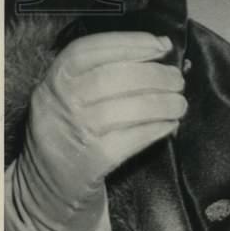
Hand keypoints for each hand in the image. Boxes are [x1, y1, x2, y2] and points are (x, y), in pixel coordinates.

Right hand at [14, 30, 186, 230]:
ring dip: (164, 103)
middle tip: (177, 79)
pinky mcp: (91, 162)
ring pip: (128, 109)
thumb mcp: (73, 94)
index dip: (129, 43)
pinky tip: (170, 124)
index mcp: (55, 79)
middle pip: (113, 78)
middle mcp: (59, 103)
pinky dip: (158, 128)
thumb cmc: (74, 128)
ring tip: (180, 103)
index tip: (161, 45)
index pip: (88, 49)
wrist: (49, 187)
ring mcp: (74, 133)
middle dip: (155, 75)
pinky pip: (133, 139)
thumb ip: (108, 68)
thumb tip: (162, 45)